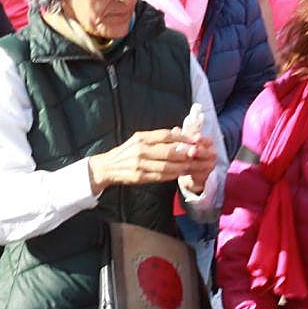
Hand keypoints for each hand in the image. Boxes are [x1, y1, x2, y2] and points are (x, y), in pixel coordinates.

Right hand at [87, 128, 215, 191]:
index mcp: (141, 138)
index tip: (196, 140)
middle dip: (188, 154)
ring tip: (195, 166)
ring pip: (168, 166)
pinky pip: (161, 176)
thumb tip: (178, 131)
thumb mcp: (138, 140)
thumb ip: (157, 137)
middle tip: (201, 155)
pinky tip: (182, 173)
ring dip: (184, 167)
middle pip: (169, 151)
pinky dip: (174, 175)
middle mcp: (140, 150)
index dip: (183, 138)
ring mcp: (139, 164)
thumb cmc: (125, 152)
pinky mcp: (140, 177)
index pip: (165, 135)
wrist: (106, 167)